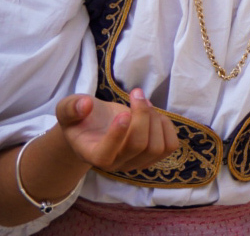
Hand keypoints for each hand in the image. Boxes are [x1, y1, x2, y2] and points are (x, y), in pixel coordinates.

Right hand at [57, 89, 178, 174]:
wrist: (97, 126)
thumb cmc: (82, 118)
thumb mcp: (68, 109)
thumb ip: (71, 107)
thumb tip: (85, 105)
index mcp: (92, 155)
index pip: (105, 156)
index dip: (117, 135)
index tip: (123, 113)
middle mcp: (115, 164)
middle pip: (138, 146)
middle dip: (143, 116)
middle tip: (137, 95)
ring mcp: (136, 163)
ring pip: (157, 147)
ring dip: (155, 119)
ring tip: (144, 104)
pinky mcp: (153, 157)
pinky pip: (170, 146)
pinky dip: (167, 126)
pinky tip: (155, 115)